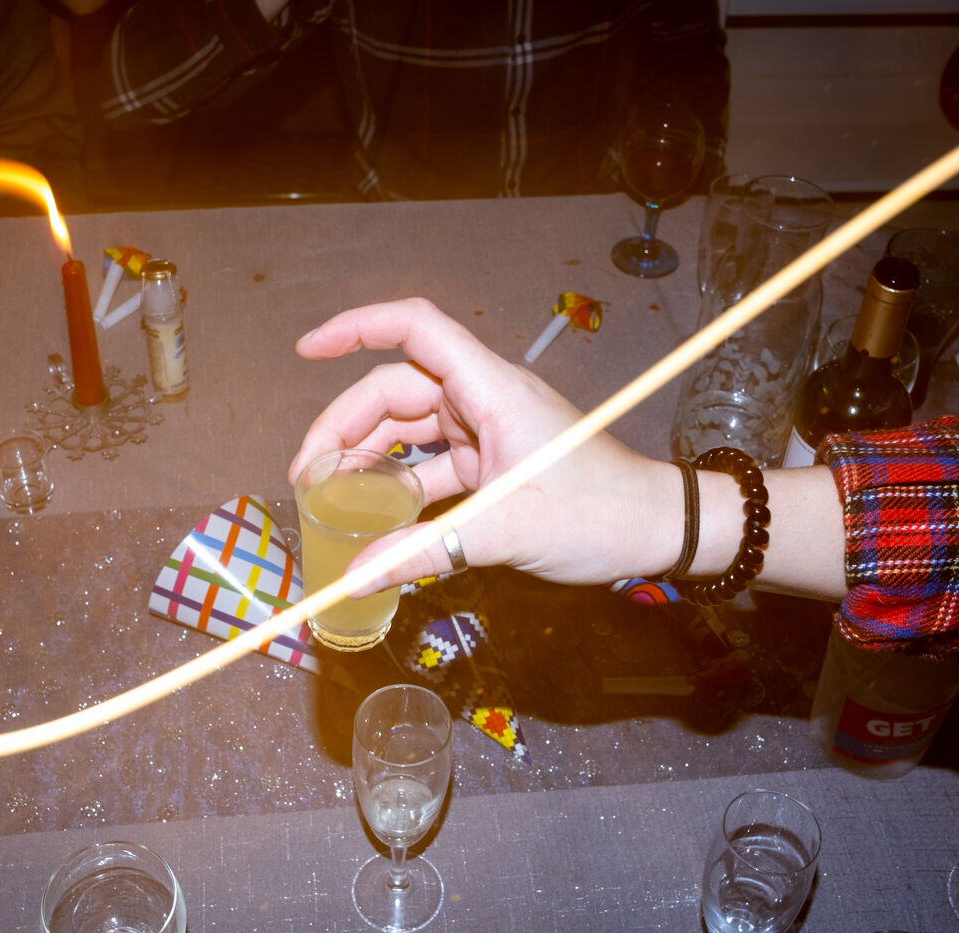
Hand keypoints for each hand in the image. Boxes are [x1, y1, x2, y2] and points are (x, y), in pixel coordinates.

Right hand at [289, 298, 683, 591]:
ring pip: (407, 430)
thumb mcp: (504, 533)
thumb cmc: (600, 512)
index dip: (355, 327)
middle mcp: (484, 399)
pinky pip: (430, 465)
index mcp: (491, 389)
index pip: (415, 328)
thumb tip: (353, 579)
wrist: (655, 529)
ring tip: (324, 496)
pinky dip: (399, 487)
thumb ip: (422, 554)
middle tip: (303, 475)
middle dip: (342, 426)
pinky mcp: (491, 462)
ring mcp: (486, 430)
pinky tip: (371, 518)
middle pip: (394, 390)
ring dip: (366, 459)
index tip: (307, 349)